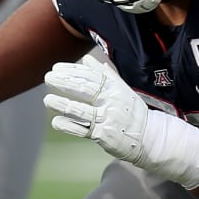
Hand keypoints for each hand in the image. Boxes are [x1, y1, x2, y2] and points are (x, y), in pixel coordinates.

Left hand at [43, 57, 198, 187]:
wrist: (150, 138)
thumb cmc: (134, 113)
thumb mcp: (123, 91)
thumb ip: (106, 75)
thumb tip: (89, 60)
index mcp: (115, 89)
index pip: (90, 76)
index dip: (72, 71)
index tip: (56, 67)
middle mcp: (111, 102)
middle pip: (84, 90)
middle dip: (65, 83)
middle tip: (48, 78)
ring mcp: (107, 119)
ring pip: (81, 111)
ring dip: (63, 104)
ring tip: (48, 100)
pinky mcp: (104, 136)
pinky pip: (83, 131)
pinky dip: (69, 126)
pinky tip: (56, 121)